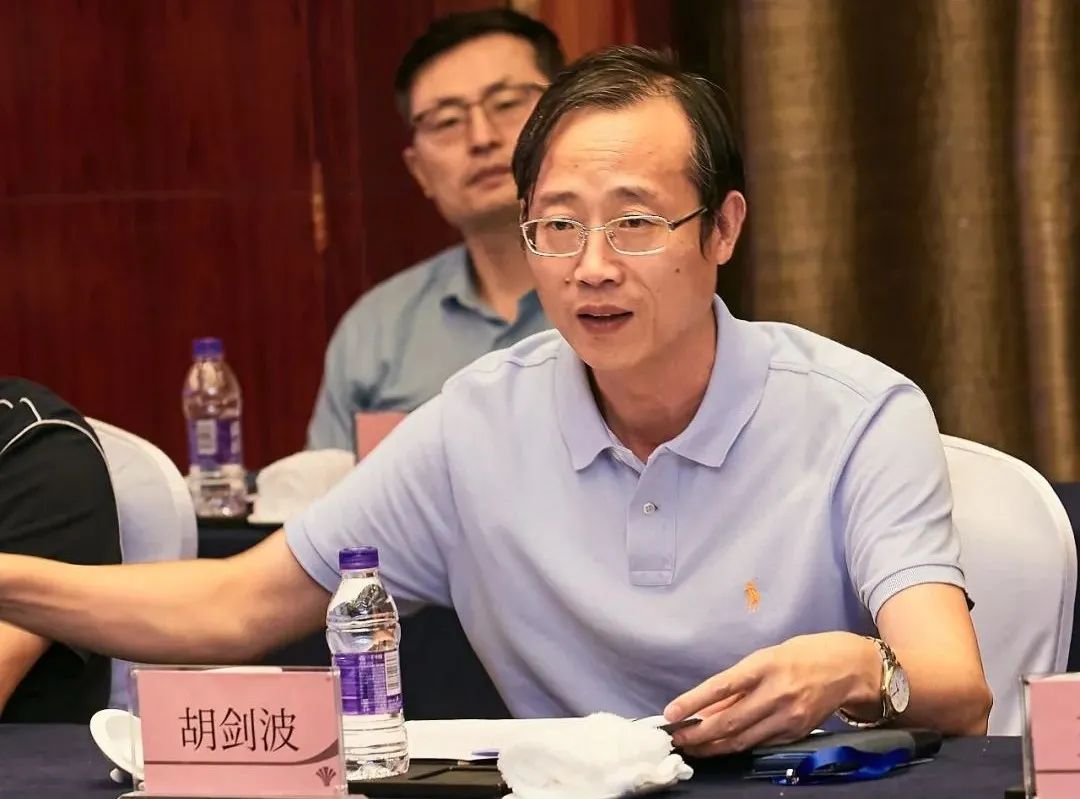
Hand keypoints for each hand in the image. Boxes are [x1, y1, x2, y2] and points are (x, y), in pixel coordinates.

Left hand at [663, 632, 880, 756]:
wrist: (850, 668)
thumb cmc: (802, 654)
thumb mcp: (766, 657)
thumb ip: (739, 683)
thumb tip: (707, 707)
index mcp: (766, 665)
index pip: (721, 687)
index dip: (693, 702)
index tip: (670, 714)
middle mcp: (777, 692)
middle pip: (730, 721)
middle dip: (698, 734)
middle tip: (676, 739)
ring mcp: (788, 716)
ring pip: (743, 739)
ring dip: (713, 746)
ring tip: (692, 748)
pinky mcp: (797, 732)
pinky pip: (760, 743)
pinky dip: (737, 746)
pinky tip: (721, 747)